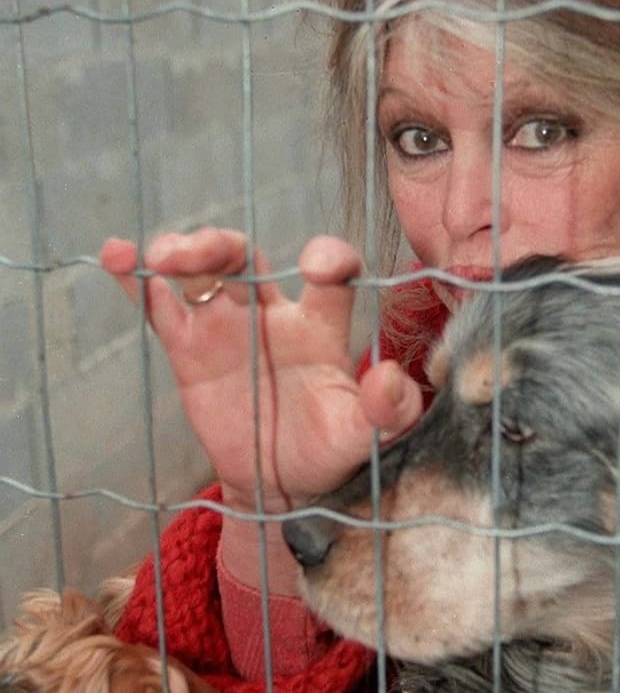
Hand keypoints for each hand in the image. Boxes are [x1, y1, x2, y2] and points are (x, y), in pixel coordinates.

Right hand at [100, 229, 423, 514]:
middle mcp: (274, 314)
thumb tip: (391, 379)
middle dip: (226, 244)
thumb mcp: (364, 437)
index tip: (319, 268)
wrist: (281, 485)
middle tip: (208, 252)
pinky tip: (118, 258)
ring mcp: (227, 327)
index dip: (329, 257)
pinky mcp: (189, 350)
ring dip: (182, 252)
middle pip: (248, 257)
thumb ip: (388, 412)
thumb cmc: (328, 452)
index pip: (332, 272)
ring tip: (160, 258)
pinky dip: (138, 280)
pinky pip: (161, 307)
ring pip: (202, 271)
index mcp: (321, 327)